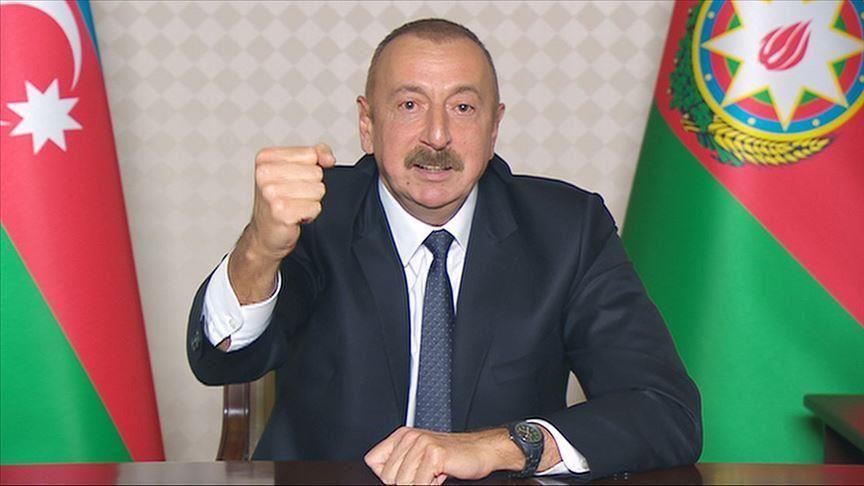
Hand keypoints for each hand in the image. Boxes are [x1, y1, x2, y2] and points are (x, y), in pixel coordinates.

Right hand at [228, 144, 334, 304]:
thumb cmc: (277, 202)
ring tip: (294, 206)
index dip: (310, 170)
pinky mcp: (281, 211)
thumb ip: (315, 155)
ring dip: (310, 202)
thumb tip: (328, 158)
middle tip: (293, 197)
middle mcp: (265, 173)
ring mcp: (271, 192)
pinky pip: (315, 207)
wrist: (264, 234)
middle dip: (310, 188)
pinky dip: (309, 214)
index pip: (311, 154)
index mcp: (267, 158)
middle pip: (316, 173)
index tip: (295, 180)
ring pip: (318, 190)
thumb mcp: (293, 170)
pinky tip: (294, 216)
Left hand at [364, 427, 522, 484]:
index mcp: (402, 435)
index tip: (406, 476)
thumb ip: (400, 465)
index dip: (387, 476)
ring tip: (433, 476)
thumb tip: (386, 480)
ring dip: (421, 485)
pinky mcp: (434, 454)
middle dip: (407, 483)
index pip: (373, 461)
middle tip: (425, 476)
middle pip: (387, 477)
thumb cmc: (452, 457)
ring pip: (402, 483)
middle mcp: (409, 436)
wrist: (481, 450)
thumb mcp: (419, 457)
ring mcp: (421, 444)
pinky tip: (440, 477)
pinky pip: (420, 484)